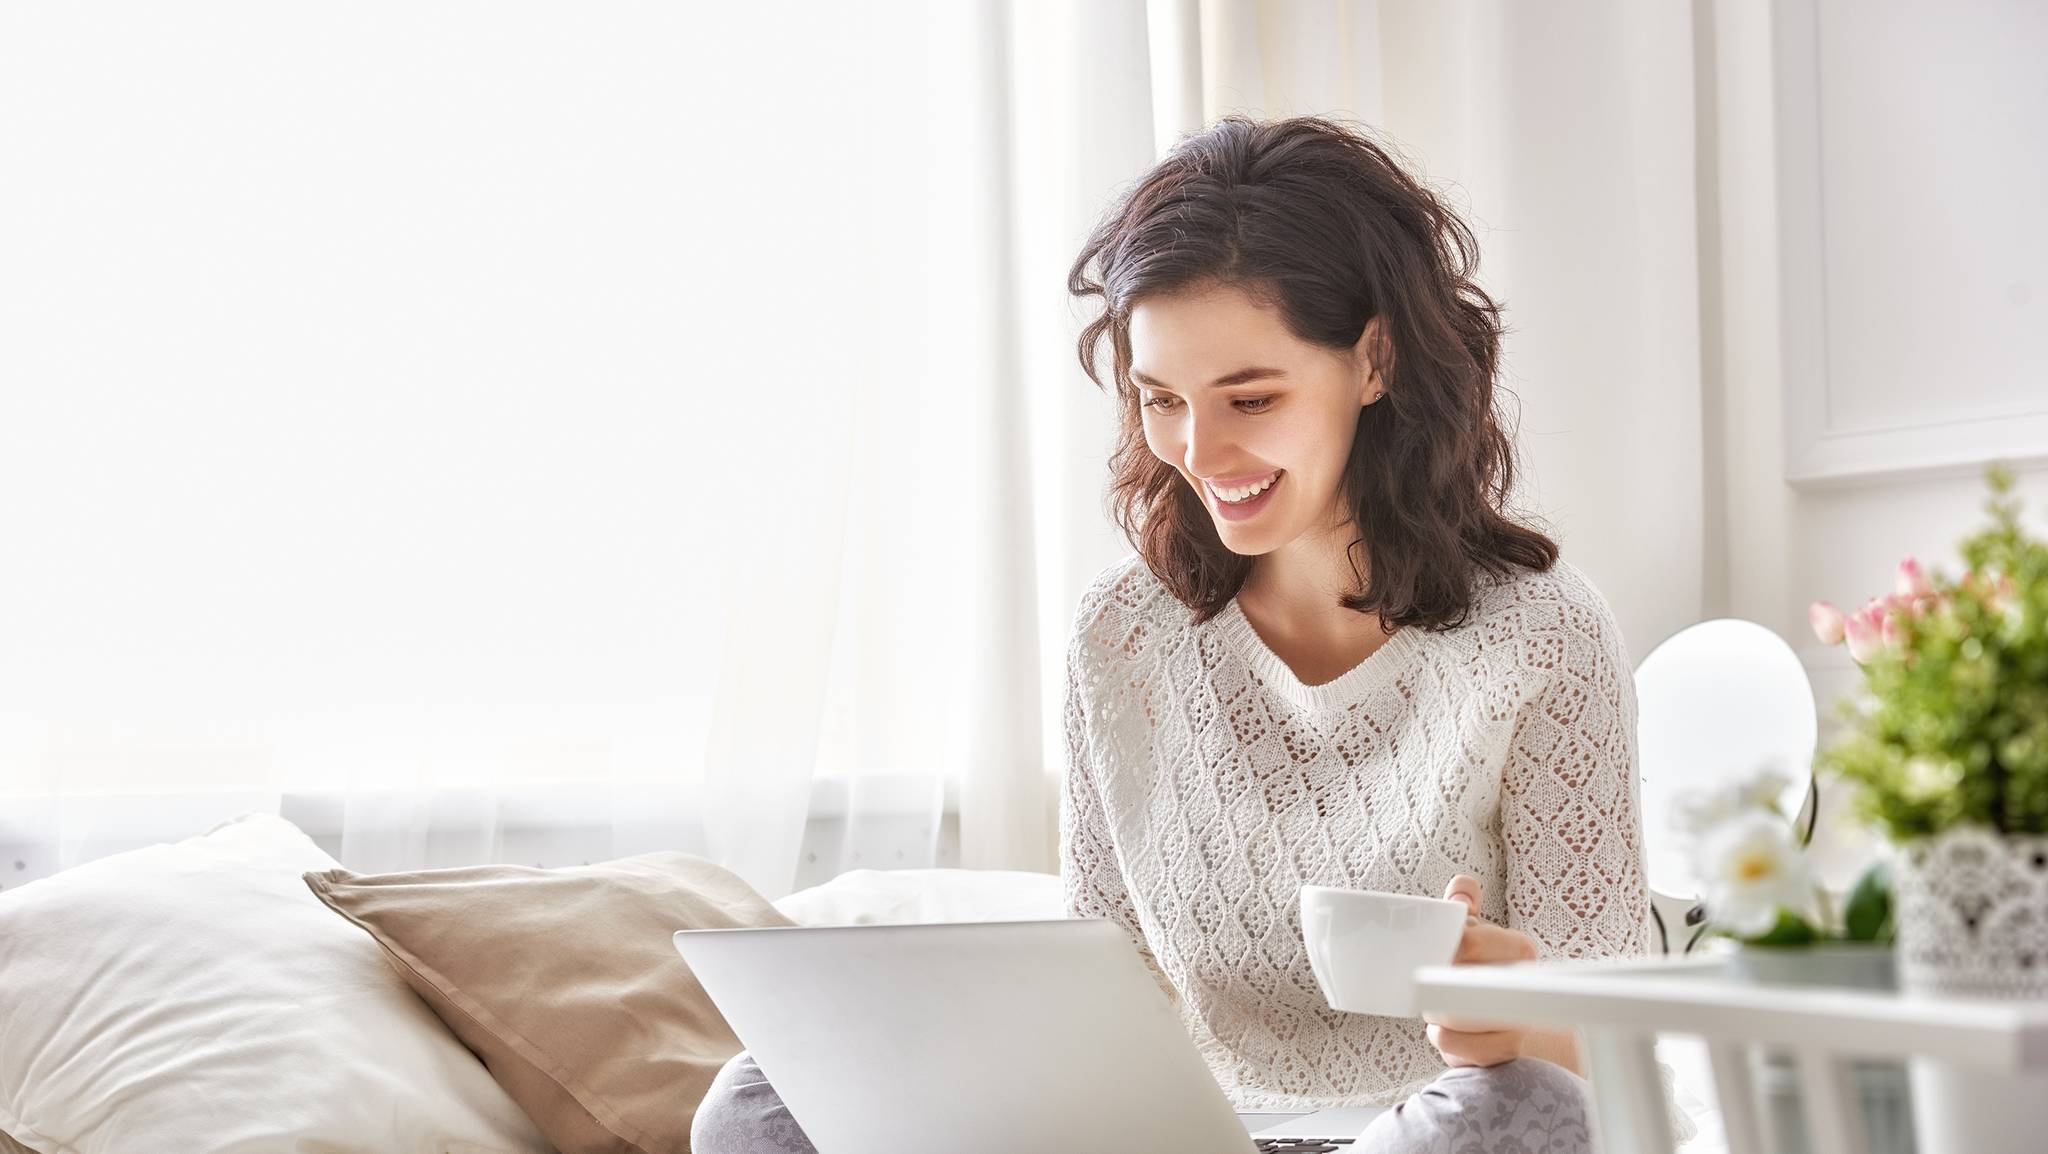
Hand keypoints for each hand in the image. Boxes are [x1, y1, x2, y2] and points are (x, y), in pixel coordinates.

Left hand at [1422, 874, 1539, 1068]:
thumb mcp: (1475, 935)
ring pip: (1455, 1016)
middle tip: (1430, 985)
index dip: (1443, 950)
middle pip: (1457, 982)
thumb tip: (1463, 887)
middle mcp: (1523, 981)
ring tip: (1439, 1008)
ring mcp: (1521, 1019)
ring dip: (1436, 1014)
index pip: (1468, 942)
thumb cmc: (1486, 975)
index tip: (1433, 956)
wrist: (1520, 1029)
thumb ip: (1465, 908)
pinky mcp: (1508, 1051)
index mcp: (1516, 948)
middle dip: (1435, 985)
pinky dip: (1445, 1039)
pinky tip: (1446, 1031)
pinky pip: (1460, 1046)